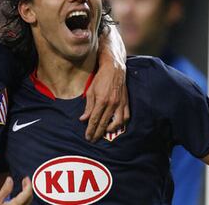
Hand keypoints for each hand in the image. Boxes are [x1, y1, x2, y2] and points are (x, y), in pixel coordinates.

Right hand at [0, 177, 32, 204]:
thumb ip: (4, 190)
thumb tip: (10, 179)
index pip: (27, 194)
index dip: (28, 184)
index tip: (26, 178)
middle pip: (29, 198)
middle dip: (28, 188)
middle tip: (24, 180)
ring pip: (28, 202)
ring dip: (26, 194)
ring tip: (22, 187)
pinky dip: (24, 199)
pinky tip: (19, 196)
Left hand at [80, 24, 128, 141]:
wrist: (114, 68)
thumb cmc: (100, 78)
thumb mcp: (90, 91)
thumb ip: (88, 106)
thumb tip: (83, 119)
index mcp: (101, 101)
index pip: (94, 120)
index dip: (90, 130)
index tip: (87, 137)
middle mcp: (112, 104)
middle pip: (104, 124)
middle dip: (97, 133)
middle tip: (92, 140)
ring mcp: (120, 104)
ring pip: (116, 123)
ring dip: (109, 130)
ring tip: (103, 133)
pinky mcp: (126, 102)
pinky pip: (126, 117)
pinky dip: (121, 124)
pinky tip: (115, 127)